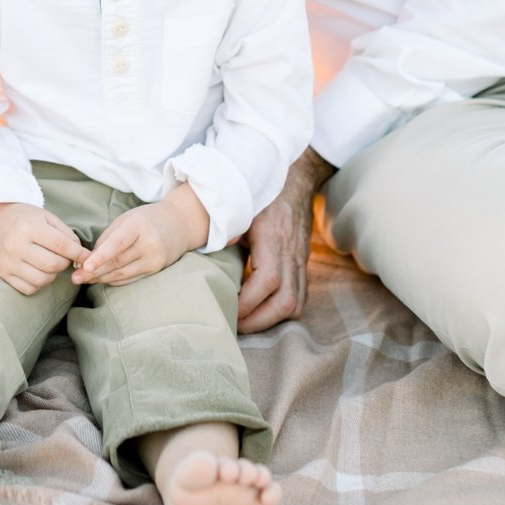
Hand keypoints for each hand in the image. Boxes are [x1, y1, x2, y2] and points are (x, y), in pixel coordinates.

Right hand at [0, 202, 86, 295]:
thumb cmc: (26, 218)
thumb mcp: (47, 217)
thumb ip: (66, 234)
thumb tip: (82, 256)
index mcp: (29, 227)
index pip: (61, 246)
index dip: (78, 253)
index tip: (87, 256)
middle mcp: (16, 245)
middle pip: (53, 265)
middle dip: (65, 263)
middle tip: (65, 257)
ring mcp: (8, 262)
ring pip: (42, 279)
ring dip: (53, 274)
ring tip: (51, 262)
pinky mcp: (3, 274)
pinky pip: (29, 288)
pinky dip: (39, 283)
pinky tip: (38, 270)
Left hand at [71, 184, 208, 286]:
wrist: (180, 223)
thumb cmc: (147, 218)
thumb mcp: (127, 219)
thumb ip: (108, 237)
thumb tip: (89, 258)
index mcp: (138, 225)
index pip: (117, 244)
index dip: (100, 256)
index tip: (85, 266)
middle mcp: (149, 244)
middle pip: (117, 262)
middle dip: (94, 272)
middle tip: (74, 277)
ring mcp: (154, 259)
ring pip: (122, 274)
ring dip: (101, 278)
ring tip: (83, 279)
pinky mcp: (156, 270)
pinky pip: (130, 278)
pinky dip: (114, 280)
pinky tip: (101, 279)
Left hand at [237, 148, 332, 332]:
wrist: (296, 179)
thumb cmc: (261, 193)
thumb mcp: (240, 205)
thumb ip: (224, 228)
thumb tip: (201, 255)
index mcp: (273, 236)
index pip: (267, 279)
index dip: (248, 301)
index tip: (229, 308)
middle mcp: (291, 251)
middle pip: (285, 301)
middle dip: (259, 320)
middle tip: (234, 325)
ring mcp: (301, 259)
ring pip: (296, 304)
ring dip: (271, 321)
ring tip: (246, 323)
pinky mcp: (303, 264)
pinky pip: (300, 297)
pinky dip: (281, 312)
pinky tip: (262, 311)